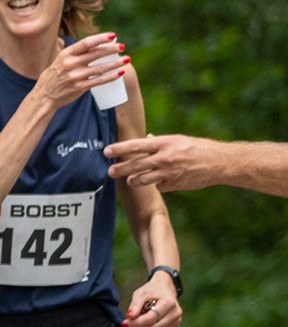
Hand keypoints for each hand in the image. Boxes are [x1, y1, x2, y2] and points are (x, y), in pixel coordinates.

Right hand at [31, 32, 126, 108]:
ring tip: (127, 59)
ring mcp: (75, 76)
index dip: (101, 38)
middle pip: (96, 54)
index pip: (87, 43)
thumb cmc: (55, 76)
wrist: (44, 96)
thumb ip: (76, 53)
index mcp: (66, 54)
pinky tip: (120, 72)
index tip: (113, 36)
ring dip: (116, 63)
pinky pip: (99, 81)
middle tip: (122, 46)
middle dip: (112, 49)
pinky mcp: (80, 87)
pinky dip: (111, 76)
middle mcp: (70, 64)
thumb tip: (97, 45)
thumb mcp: (61, 60)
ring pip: (101, 68)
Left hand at [104, 133, 222, 191]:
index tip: (106, 151)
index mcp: (165, 143)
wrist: (220, 162)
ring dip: (134, 181)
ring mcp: (169, 172)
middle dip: (120, 169)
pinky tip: (158, 182)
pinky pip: (158, 187)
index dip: (119, 148)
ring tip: (130, 180)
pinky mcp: (174, 184)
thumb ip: (159, 142)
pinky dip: (156, 185)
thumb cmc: (199, 148)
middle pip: (135, 165)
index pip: (136, 145)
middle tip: (110, 172)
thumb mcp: (178, 140)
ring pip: (143, 179)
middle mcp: (165, 157)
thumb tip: (144, 139)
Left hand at [120, 275, 180, 326]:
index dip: (136, 322)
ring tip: (136, 321)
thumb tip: (130, 317)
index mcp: (169, 303)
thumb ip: (135, 305)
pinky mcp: (175, 325)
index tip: (126, 322)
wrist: (164, 289)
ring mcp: (177, 320)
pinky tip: (145, 322)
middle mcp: (175, 313)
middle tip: (128, 323)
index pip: (151, 318)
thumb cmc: (152, 290)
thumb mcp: (141, 293)